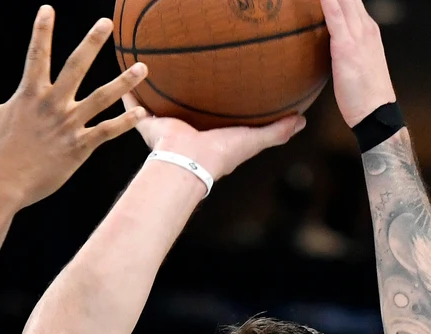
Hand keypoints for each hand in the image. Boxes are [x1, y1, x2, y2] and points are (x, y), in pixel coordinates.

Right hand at [0, 7, 150, 209]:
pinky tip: (141, 112)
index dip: (42, 30)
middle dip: (92, 43)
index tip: (48, 9)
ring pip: (102, 98)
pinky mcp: (78, 148)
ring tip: (143, 66)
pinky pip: (106, 132)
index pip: (36, 54)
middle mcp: (51, 105)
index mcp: (28, 95)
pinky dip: (124, 122)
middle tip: (107, 23)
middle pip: (76, 67)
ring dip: (124, 82)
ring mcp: (67, 126)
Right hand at [125, 96, 304, 181]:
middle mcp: (187, 132)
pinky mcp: (149, 126)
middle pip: (186, 111)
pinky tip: (128, 80)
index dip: (217, 107)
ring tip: (154, 73)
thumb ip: (277, 132)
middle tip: (186, 78)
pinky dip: (129, 98)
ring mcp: (166, 129)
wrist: (188, 162)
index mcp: (210, 136)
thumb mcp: (254, 140)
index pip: (215, 118)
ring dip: (156, 94)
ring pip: (159, 109)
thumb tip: (302, 120)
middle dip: (184, 99)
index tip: (222, 90)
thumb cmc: (220, 155)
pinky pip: (135, 110)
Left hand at [321, 0, 396, 125]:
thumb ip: (341, 51)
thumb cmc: (362, 95)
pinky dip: (326, 1)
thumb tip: (326, 50)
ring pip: (342, 0)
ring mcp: (357, 34)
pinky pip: (334, 15)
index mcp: (366, 29)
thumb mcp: (352, 66)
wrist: (377, 113)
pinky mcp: (347, 46)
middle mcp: (364, 26)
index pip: (349, 0)